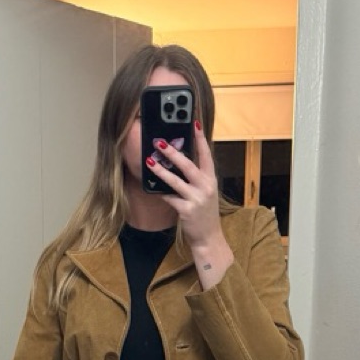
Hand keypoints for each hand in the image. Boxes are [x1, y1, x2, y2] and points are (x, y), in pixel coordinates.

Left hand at [146, 123, 233, 286]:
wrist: (209, 237)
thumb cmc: (204, 213)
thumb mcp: (205, 192)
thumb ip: (196, 177)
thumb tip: (178, 161)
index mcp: (211, 179)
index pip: (206, 154)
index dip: (200, 138)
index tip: (194, 122)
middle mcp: (206, 186)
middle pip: (188, 165)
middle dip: (172, 152)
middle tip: (159, 141)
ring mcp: (196, 199)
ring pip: (175, 181)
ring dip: (161, 170)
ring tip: (149, 161)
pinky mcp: (186, 210)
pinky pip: (169, 197)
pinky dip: (160, 192)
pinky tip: (151, 186)